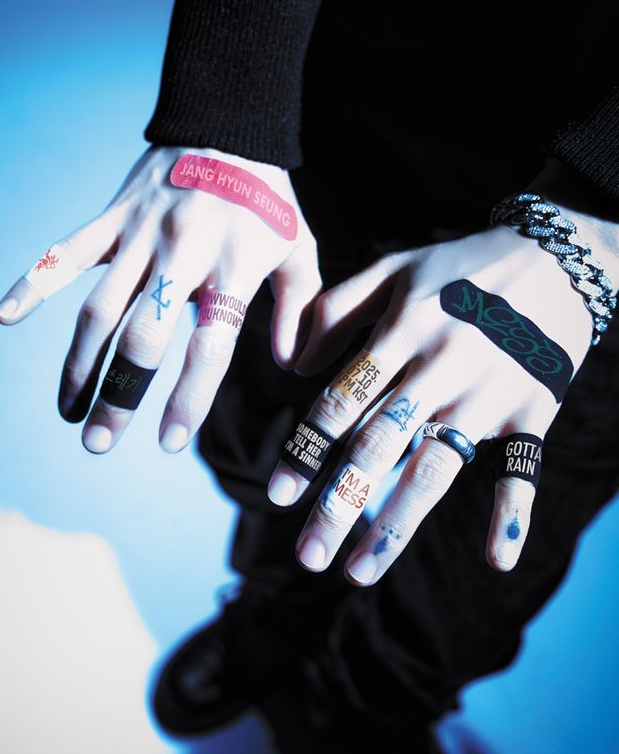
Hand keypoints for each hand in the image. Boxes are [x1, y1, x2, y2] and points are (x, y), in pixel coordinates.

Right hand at [0, 145, 320, 453]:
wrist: (229, 123)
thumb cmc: (269, 199)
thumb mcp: (299, 249)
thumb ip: (300, 309)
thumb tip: (288, 365)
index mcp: (233, 266)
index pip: (210, 346)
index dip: (188, 398)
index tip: (168, 443)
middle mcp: (183, 254)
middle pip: (142, 335)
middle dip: (119, 395)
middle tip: (99, 443)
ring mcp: (141, 234)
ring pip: (98, 307)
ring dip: (79, 363)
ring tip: (69, 411)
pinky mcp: (112, 217)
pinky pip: (66, 252)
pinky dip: (34, 281)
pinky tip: (5, 316)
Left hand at [267, 215, 609, 583]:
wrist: (555, 258)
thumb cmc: (461, 266)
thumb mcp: (394, 269)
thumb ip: (336, 307)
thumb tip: (292, 366)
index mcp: (400, 334)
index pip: (342, 401)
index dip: (306, 449)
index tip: (277, 497)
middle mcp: (438, 370)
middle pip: (378, 447)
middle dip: (338, 503)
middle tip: (308, 556)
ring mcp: (486, 395)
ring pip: (434, 468)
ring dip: (395, 525)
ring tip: (358, 573)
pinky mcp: (531, 411)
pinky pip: (521, 468)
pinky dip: (513, 513)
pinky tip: (498, 560)